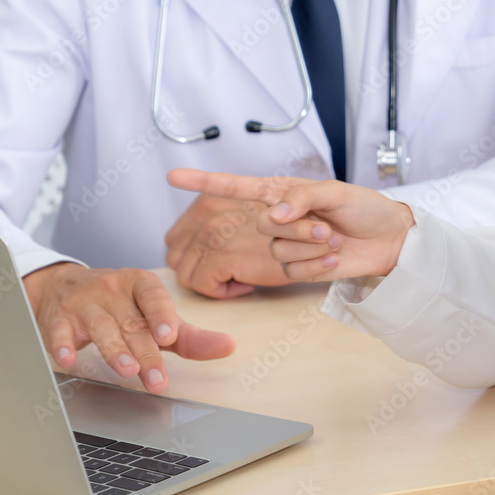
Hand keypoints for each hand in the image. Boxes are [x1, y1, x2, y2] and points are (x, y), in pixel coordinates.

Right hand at [24, 263, 235, 393]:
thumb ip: (187, 335)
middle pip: (132, 323)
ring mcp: (84, 303)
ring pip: (101, 327)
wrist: (61, 286)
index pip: (154, 297)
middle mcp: (113, 290)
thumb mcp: (153, 314)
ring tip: (128, 370)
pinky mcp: (58, 318)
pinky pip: (59, 332)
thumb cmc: (119, 305)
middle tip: (157, 379)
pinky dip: (62, 346)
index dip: (162, 315)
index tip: (169, 335)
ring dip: (114, 350)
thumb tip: (228, 346)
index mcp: (140, 284)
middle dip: (146, 352)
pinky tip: (69, 360)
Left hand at [165, 194, 291, 298]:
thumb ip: (219, 226)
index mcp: (209, 201)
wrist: (320, 238)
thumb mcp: (246, 219)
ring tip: (240, 277)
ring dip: (211, 282)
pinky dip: (224, 292)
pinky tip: (247, 284)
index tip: (206, 262)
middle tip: (228, 273)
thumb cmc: (289, 233)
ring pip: (185, 273)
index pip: (174, 236)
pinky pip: (202, 285)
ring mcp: (213, 233)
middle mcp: (207, 212)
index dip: (186, 256)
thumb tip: (185, 251)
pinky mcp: (222, 256)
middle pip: (175, 256)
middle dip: (197, 270)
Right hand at [167, 169, 414, 281]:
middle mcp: (277, 218)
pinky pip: (291, 270)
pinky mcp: (295, 268)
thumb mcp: (335, 191)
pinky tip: (332, 260)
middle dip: (298, 229)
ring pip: (277, 251)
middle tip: (327, 228)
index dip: (203, 181)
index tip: (173, 176)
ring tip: (334, 242)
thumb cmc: (364, 208)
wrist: (387, 240)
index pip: (234, 186)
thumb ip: (302, 197)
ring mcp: (284, 245)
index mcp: (280, 193)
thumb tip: (274, 214)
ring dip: (311, 248)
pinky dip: (316, 266)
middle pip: (261, 226)